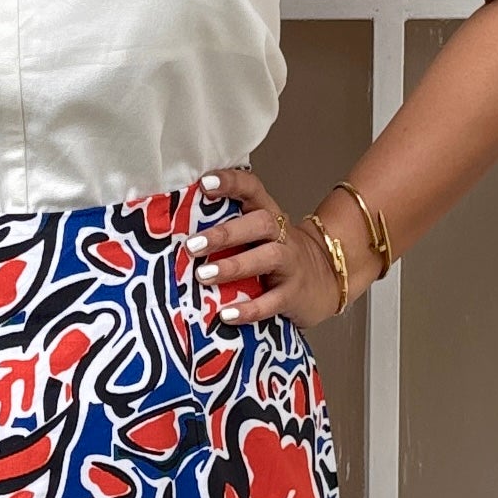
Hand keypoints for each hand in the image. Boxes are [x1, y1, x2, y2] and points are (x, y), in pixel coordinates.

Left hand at [186, 167, 346, 329]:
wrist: (326, 280)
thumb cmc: (277, 257)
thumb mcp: (258, 236)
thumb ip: (228, 229)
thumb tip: (172, 234)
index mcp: (268, 216)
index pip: (252, 190)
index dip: (231, 183)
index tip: (205, 183)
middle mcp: (281, 236)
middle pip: (261, 223)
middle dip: (225, 233)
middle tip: (192, 245)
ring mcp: (291, 265)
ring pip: (267, 258)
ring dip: (234, 266)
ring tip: (203, 276)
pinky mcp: (294, 295)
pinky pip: (273, 302)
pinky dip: (249, 309)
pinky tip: (226, 314)